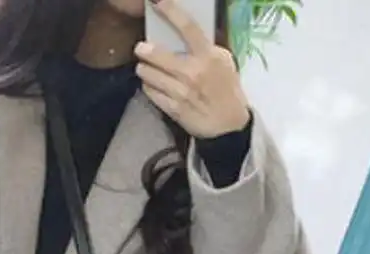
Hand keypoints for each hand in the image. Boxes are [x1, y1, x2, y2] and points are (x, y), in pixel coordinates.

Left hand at [135, 0, 249, 138]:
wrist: (228, 125)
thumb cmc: (227, 90)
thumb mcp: (224, 62)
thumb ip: (207, 48)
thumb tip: (187, 35)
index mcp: (208, 56)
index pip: (187, 28)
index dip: (170, 11)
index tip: (157, 1)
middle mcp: (192, 72)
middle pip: (158, 55)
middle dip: (144, 50)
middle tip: (141, 49)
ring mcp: (181, 92)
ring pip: (149, 74)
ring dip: (143, 69)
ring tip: (144, 68)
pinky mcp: (173, 108)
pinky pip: (151, 92)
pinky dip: (148, 86)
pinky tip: (151, 84)